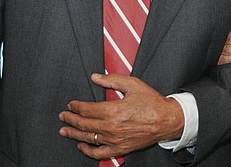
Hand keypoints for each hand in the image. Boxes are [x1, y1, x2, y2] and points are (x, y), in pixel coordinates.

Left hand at [58, 73, 183, 159]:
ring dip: (73, 134)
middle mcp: (111, 127)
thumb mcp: (133, 84)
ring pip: (87, 138)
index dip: (76, 106)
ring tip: (64, 131)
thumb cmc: (152, 103)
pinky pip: (99, 153)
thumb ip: (113, 80)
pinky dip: (87, 151)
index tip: (71, 104)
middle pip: (83, 124)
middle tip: (63, 116)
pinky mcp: (120, 148)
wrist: (166, 120)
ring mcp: (114, 140)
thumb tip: (96, 77)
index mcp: (113, 111)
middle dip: (70, 119)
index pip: (86, 109)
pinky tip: (81, 146)